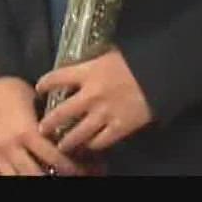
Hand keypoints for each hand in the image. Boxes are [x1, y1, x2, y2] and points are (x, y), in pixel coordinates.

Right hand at [0, 77, 82, 175]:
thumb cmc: (14, 90)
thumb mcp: (37, 104)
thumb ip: (48, 125)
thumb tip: (68, 139)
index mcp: (26, 132)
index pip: (53, 157)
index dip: (69, 167)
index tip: (79, 170)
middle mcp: (11, 147)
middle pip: (35, 174)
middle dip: (53, 178)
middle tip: (65, 175)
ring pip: (16, 179)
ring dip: (32, 180)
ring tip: (45, 177)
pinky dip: (9, 180)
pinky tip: (21, 177)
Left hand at [36, 49, 152, 155]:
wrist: (161, 73)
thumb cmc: (136, 60)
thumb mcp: (109, 55)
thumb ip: (92, 64)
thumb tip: (80, 67)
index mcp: (88, 72)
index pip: (56, 78)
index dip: (45, 84)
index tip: (39, 89)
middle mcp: (91, 95)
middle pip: (60, 113)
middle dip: (48, 123)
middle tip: (41, 128)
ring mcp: (104, 114)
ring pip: (76, 134)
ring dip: (66, 141)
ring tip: (61, 145)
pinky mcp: (118, 128)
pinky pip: (99, 142)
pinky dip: (91, 145)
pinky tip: (88, 146)